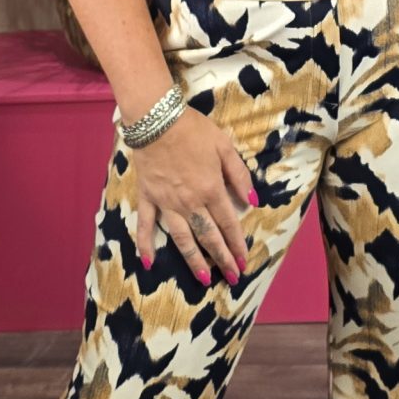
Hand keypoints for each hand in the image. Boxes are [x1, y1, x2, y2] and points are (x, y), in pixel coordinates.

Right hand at [130, 104, 256, 290]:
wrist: (157, 120)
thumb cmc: (193, 130)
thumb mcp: (224, 146)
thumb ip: (239, 175)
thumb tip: (252, 201)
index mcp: (211, 189)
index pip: (229, 223)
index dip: (237, 244)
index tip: (244, 261)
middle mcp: (190, 202)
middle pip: (209, 236)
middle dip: (222, 258)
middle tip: (232, 277)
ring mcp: (167, 203)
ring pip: (182, 238)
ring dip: (194, 260)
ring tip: (204, 279)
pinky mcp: (147, 198)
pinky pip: (146, 225)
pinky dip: (145, 244)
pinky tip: (149, 262)